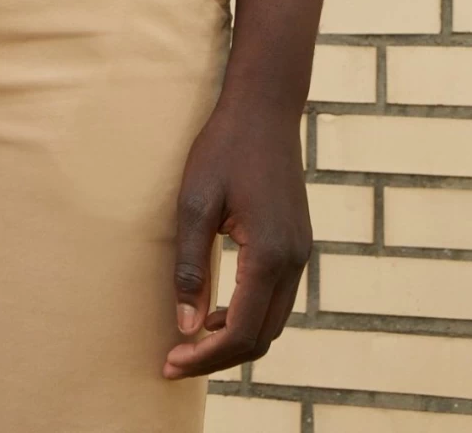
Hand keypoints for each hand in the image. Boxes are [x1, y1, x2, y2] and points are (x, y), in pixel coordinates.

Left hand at [162, 98, 310, 379]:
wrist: (265, 108)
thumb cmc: (224, 148)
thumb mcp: (194, 202)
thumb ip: (190, 267)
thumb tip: (186, 326)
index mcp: (269, 254)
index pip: (241, 332)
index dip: (205, 357)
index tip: (170, 362)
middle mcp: (294, 261)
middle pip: (261, 338)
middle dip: (219, 357)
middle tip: (176, 359)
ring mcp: (301, 253)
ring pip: (273, 322)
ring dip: (235, 339)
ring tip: (192, 339)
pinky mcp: (299, 245)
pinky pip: (277, 299)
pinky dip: (249, 316)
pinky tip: (218, 310)